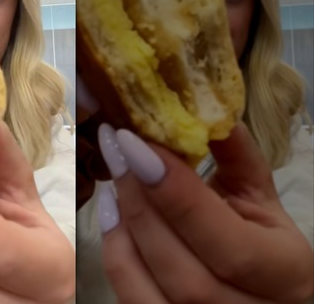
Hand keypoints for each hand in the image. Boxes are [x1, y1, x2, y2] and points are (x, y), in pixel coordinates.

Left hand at [97, 123, 313, 302]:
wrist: (265, 298)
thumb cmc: (265, 247)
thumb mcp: (262, 202)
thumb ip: (237, 158)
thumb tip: (208, 109)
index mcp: (286, 275)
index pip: (229, 245)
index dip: (177, 194)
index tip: (137, 142)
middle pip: (184, 270)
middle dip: (142, 204)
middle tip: (117, 150)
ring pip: (150, 288)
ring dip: (123, 225)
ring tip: (114, 176)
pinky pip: (130, 297)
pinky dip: (114, 252)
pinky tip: (110, 210)